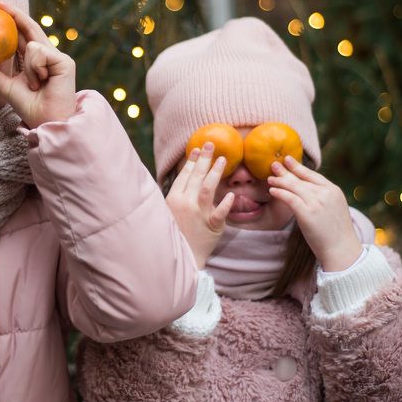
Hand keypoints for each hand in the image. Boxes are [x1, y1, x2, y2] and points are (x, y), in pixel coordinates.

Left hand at [0, 2, 76, 127]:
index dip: (13, 21)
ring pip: (33, 44)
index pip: (23, 36)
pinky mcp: (65, 61)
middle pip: (31, 29)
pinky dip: (36, 68)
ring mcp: (58, 57)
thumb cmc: (31, 108)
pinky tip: (43, 81)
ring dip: (29, 67)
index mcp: (35, 61)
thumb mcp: (5, 88)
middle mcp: (48, 56)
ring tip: (35, 84)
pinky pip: (39, 52)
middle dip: (16, 14)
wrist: (47, 120)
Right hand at [165, 144, 234, 268]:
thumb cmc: (176, 233)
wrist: (182, 257)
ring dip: (215, 172)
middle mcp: (185, 203)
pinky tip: (231, 195)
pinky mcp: (211, 226)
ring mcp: (198, 214)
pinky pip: (219, 213)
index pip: (184, 175)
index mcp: (173, 199)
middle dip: (204, 159)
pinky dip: (225, 204)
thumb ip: (179, 196)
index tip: (197, 149)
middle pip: (196, 177)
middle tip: (211, 145)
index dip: (191, 161)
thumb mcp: (170, 213)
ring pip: (207, 189)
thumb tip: (187, 179)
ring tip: (224, 159)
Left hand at [266, 156, 362, 270]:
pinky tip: (272, 190)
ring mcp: (317, 202)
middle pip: (301, 179)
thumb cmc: (337, 233)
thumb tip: (307, 191)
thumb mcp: (335, 209)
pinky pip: (290, 198)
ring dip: (280, 181)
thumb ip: (323, 198)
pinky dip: (280, 193)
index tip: (288, 160)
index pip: (313, 175)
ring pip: (294, 187)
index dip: (299, 167)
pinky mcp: (307, 213)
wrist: (342, 250)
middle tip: (273, 164)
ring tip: (269, 178)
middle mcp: (325, 193)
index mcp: (334, 191)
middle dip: (286, 171)